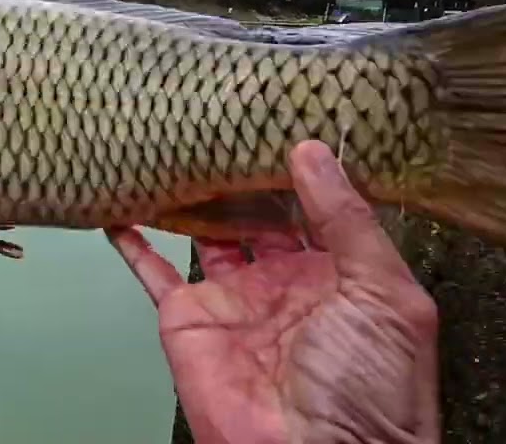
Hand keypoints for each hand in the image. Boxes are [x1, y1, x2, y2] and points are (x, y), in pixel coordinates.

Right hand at [105, 140, 440, 443]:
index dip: (304, 165)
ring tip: (178, 143)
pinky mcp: (188, 319)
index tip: (287, 116)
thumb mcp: (385, 295)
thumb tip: (313, 151)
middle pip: (258, 212)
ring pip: (207, 232)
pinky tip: (120, 208)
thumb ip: (349, 221)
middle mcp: (284, 280)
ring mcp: (233, 298)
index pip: (318, 205)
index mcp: (340, 274)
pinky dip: (133, 243)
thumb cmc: (370, 390)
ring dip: (194, 195)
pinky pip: (154, 273)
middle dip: (245, 171)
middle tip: (228, 116)